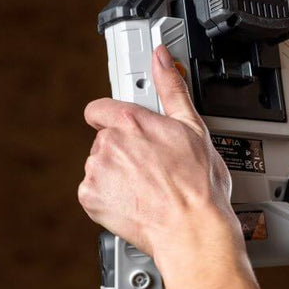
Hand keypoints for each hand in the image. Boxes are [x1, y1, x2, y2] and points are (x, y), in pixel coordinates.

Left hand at [78, 45, 242, 264]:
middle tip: (154, 166)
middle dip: (125, 150)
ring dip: (117, 174)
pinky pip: (93, 191)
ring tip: (148, 187)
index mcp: (132, 122)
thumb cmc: (199, 185)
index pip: (101, 108)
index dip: (116, 119)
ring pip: (100, 165)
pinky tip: (135, 201)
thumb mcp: (193, 128)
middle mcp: (108, 144)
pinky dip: (109, 197)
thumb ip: (172, 88)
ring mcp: (96, 171)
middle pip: (105, 139)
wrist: (192, 231)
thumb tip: (161, 57)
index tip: (130, 131)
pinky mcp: (90, 198)